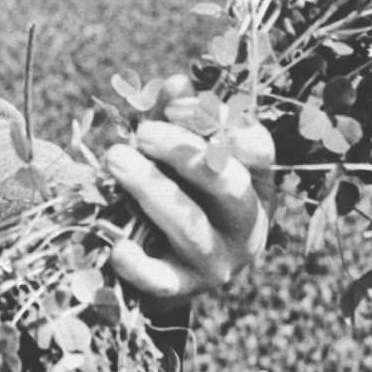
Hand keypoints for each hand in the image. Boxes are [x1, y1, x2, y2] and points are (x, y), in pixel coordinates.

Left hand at [103, 116, 273, 307]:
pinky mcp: (183, 289)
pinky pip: (164, 280)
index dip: (218, 123)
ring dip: (151, 189)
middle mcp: (246, 223)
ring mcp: (218, 261)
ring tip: (115, 159)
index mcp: (253, 183)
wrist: (158, 262)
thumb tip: (177, 82)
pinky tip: (117, 247)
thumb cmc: (174, 189)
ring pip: (192, 226)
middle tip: (141, 133)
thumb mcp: (177, 153)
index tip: (172, 109)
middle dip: (183, 153)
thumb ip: (175, 118)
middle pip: (227, 185)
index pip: (257, 148)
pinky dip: (140, 265)